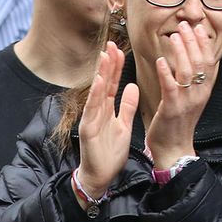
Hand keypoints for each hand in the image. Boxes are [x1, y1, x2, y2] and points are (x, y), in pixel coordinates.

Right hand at [76, 42, 139, 197]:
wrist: (100, 176)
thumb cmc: (110, 154)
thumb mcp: (124, 126)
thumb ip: (127, 107)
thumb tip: (132, 86)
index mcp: (106, 110)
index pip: (112, 84)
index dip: (116, 67)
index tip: (120, 50)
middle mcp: (97, 111)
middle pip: (104, 83)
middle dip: (108, 64)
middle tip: (112, 44)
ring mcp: (91, 119)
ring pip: (97, 92)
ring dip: (101, 73)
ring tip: (105, 56)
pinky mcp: (88, 129)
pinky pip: (92, 109)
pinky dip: (96, 94)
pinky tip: (100, 80)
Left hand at [146, 20, 215, 169]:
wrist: (174, 149)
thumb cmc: (178, 122)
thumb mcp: (191, 98)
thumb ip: (192, 80)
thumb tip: (190, 58)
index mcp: (204, 91)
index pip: (210, 61)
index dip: (204, 43)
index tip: (198, 27)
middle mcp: (200, 94)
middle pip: (201, 62)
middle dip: (193, 41)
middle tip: (184, 25)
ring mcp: (187, 102)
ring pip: (188, 71)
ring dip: (181, 51)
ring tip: (174, 35)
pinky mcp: (173, 109)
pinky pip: (171, 87)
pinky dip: (166, 72)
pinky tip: (160, 61)